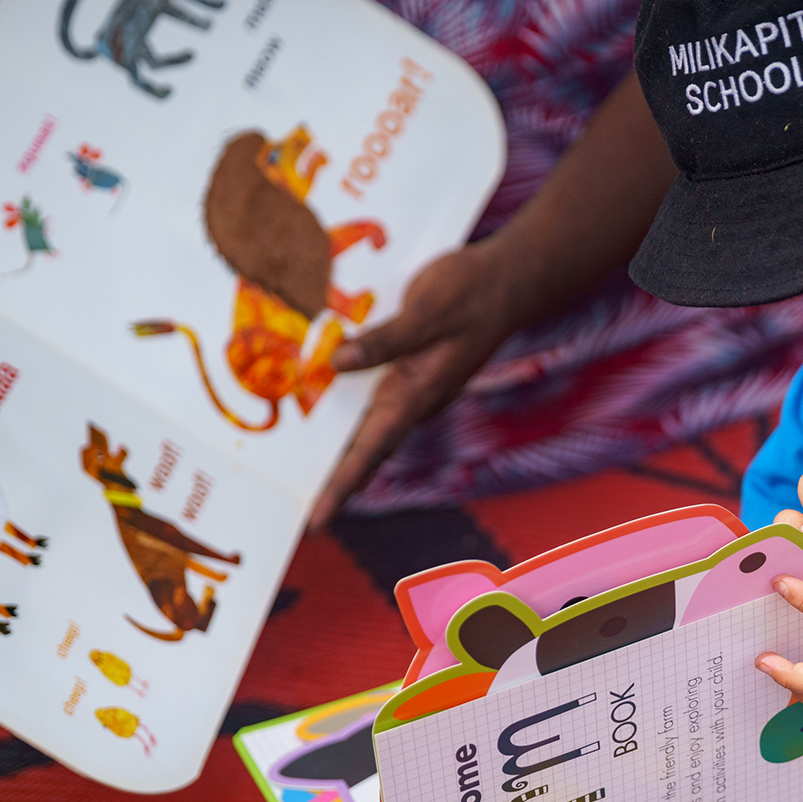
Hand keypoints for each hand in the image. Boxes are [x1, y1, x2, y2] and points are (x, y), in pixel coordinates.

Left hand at [308, 238, 523, 529]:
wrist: (509, 282)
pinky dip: (343, 404)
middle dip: (331, 479)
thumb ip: (384, 340)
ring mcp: (411, 386)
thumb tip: (336, 363)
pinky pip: (370, 396)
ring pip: (365, 425)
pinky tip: (317, 398)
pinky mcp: (408, 369)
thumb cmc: (472, 293)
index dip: (341, 485)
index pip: (372, 449)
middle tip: (293, 507)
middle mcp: (412, 399)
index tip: (318, 519)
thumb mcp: (428, 309)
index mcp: (418, 393)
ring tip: (293, 466)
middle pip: (365, 450)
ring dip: (334, 444)